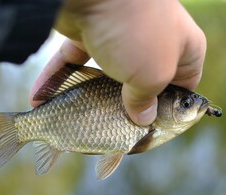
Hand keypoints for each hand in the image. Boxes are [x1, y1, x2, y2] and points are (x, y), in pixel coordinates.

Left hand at [29, 0, 205, 125]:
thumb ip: (147, 101)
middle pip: (141, 85)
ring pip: (106, 77)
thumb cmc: (137, 31)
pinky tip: (41, 100)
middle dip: (125, 109)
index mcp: (182, 49)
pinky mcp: (89, 33)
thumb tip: (141, 120)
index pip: (183, 87)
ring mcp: (120, 36)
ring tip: (74, 121)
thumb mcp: (153, 74)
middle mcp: (153, 41)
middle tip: (112, 130)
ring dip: (89, 99)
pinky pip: (74, 63)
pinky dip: (59, 80)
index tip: (150, 130)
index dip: (169, 112)